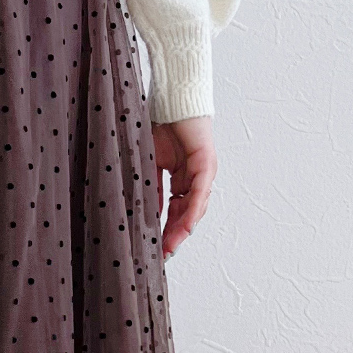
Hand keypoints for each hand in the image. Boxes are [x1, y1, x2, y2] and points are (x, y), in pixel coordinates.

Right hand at [153, 115, 216, 259]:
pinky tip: (185, 225)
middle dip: (175, 235)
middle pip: (187, 213)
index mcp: (182, 178)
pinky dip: (191, 209)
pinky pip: (198, 191)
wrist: (171, 97)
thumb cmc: (159, 123)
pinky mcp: (205, 162)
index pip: (176, 210)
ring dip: (183, 228)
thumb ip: (151, 186)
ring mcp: (203, 171)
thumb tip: (147, 212)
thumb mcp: (149, 162)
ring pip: (195, 207)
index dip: (167, 229)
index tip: (157, 247)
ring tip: (171, 245)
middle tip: (164, 255)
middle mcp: (196, 178)